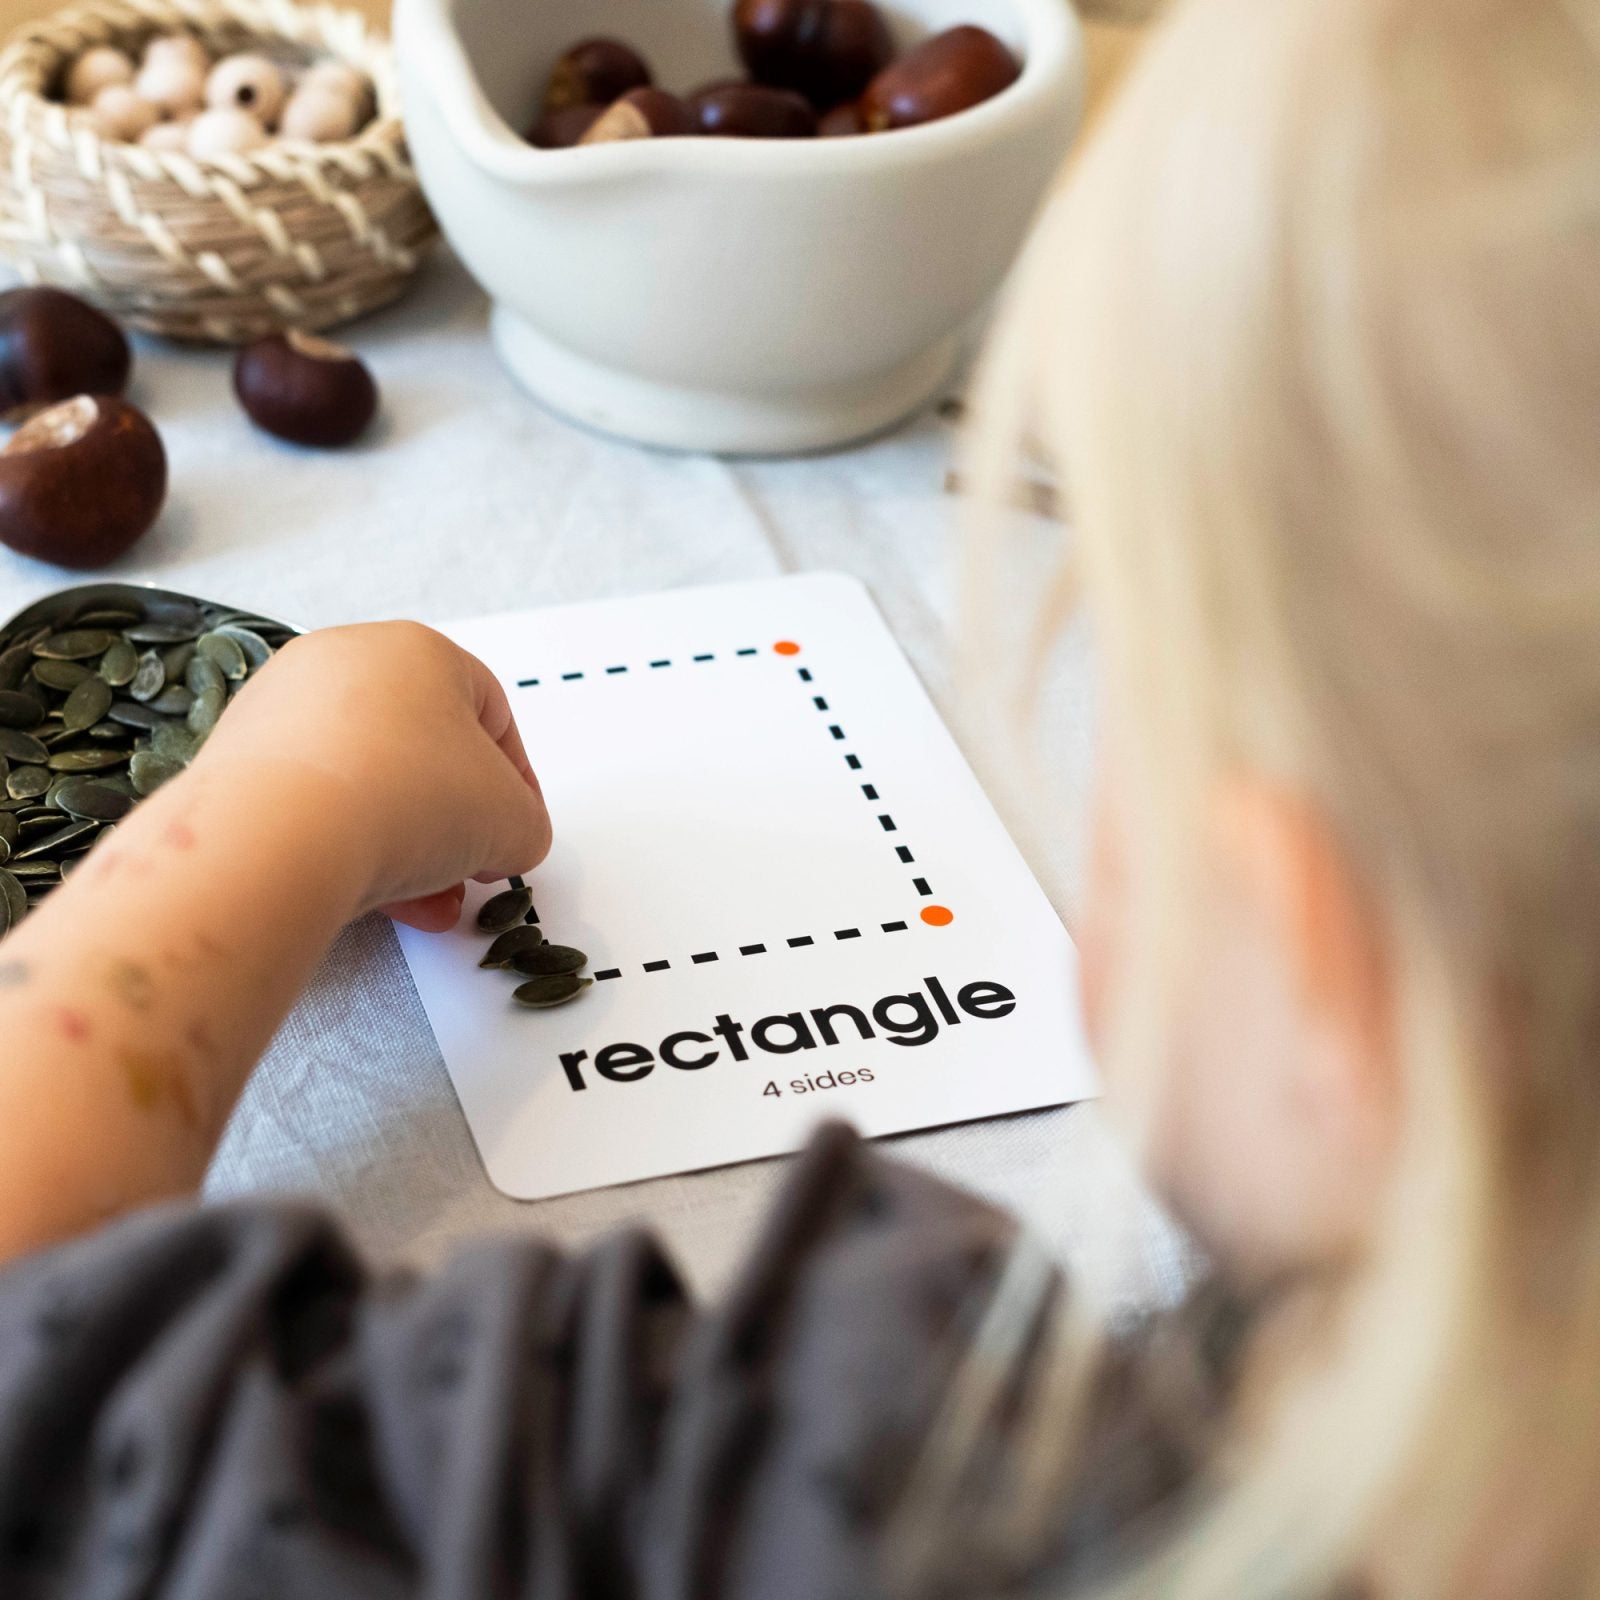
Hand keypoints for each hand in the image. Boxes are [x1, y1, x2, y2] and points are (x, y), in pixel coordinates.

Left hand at [200, 622, 551, 930]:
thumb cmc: (400, 797)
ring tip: (423, 898)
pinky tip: (367, 891)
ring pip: (366, 782)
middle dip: (454, 821)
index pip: (490, 713)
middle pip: (423, 750)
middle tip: (470, 867)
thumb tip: (507, 839)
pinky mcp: (235, 761)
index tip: (516, 827)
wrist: (278, 837)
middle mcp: (342, 662)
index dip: (515, 780)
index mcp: (418, 649)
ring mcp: (280, 709)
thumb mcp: (513, 821)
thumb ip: (525, 825)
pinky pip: (311, 804)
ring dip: (404, 842)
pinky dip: (343, 844)